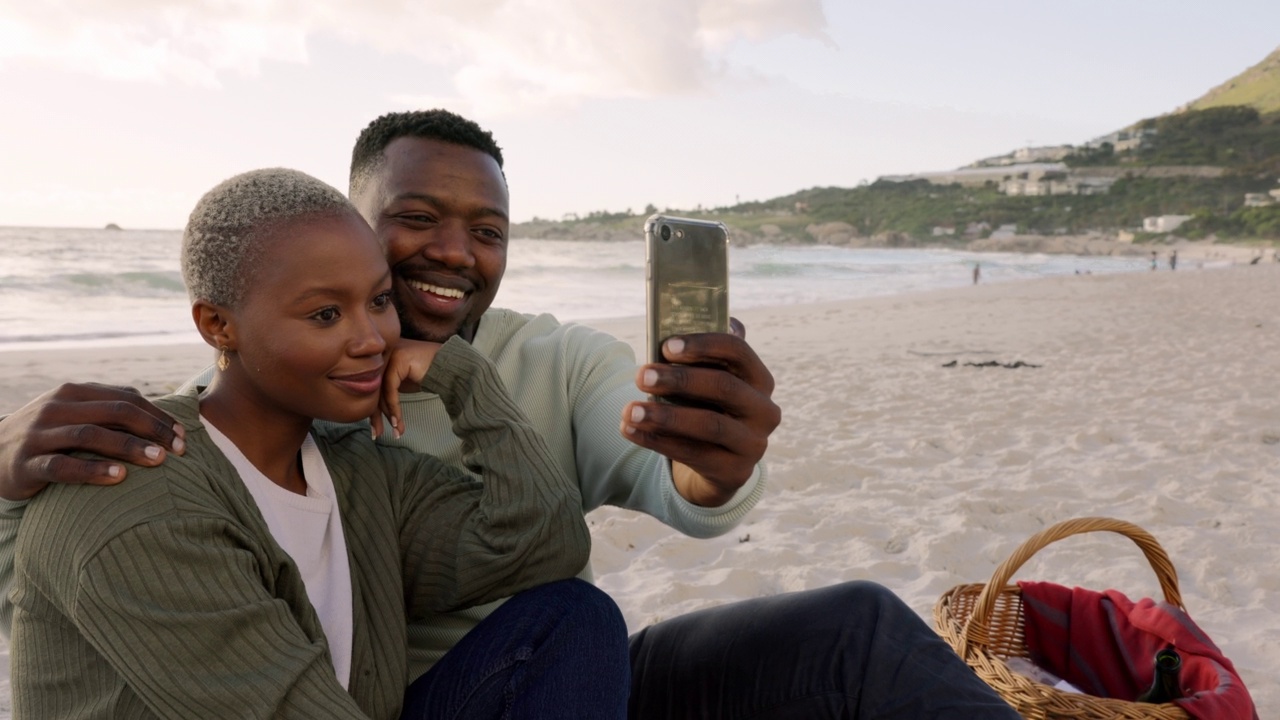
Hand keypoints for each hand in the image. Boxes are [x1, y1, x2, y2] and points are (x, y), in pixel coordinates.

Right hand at [0, 383, 185, 500]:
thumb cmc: (48, 435)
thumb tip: (160, 413)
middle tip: (178, 450)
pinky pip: (62, 466)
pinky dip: (92, 471)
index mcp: (74, 393)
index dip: (158, 417)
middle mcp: (55, 408)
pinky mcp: (25, 464)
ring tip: (158, 461)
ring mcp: (38, 434)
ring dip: (128, 447)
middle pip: (114, 412)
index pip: (126, 399)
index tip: (183, 437)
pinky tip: (119, 478)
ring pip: (90, 435)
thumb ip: (110, 409)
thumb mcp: (75, 414)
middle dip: (151, 430)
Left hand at [374, 340, 441, 438]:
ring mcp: (390, 356)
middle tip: (378, 434)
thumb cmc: (429, 372)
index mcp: (380, 358)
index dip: (374, 410)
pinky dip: (394, 407)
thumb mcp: (404, 383)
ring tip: (395, 430)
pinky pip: (391, 389)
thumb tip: (375, 410)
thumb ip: (388, 390)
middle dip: (377, 416)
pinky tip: (398, 420)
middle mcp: (382, 355)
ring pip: (382, 391)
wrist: (450, 365)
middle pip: (374, 390)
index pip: (371, 387)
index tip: (377, 428)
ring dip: (389, 414)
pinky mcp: (398, 361)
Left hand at [619, 318, 779, 506]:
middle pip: (724, 387)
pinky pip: (694, 454)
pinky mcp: (735, 472)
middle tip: (640, 375)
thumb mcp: (708, 382)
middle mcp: (765, 410)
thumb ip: (701, 356)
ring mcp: (754, 444)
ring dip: (664, 416)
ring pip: (709, 425)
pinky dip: (657, 441)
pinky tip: (630, 430)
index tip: (665, 346)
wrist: (717, 464)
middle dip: (679, 380)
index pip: (738, 351)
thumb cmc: (706, 408)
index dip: (702, 345)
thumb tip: (679, 324)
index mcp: (760, 379)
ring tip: (629, 410)